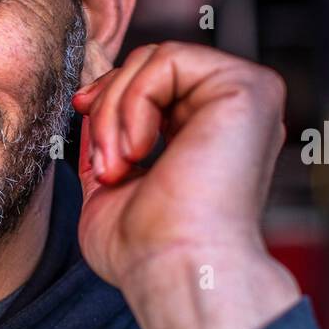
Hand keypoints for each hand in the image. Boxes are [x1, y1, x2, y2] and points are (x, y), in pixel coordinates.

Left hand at [71, 41, 300, 328]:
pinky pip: (167, 59)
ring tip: (119, 166)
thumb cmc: (144, 249)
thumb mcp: (111, 186)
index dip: (110, 93)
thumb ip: (108, 142)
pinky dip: (134, 102)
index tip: (81, 113)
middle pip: (149, 65)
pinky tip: (138, 151)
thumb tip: (88, 105)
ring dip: (116, 112)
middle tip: (106, 166)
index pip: (153, 83)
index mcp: (209, 134)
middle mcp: (232, 113)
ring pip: (153, 59)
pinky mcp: (248, 87)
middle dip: (107, 108)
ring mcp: (246, 96)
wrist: (173, 269)